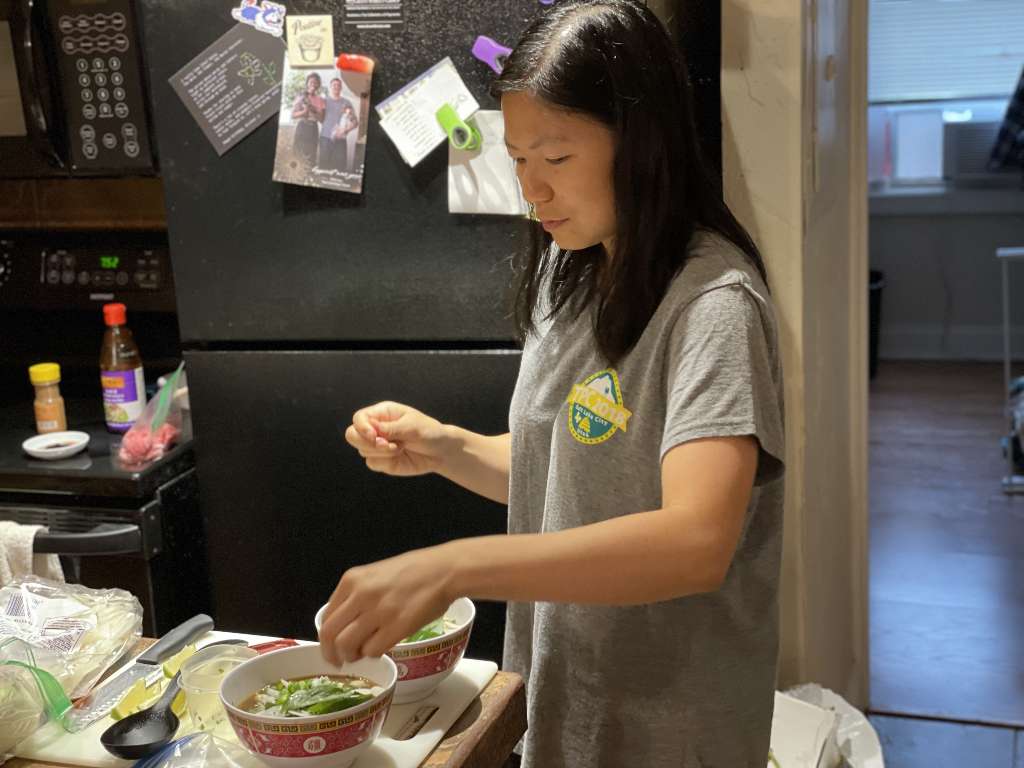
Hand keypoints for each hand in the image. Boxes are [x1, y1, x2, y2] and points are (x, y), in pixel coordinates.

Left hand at [318, 545, 455, 663]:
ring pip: (348, 646)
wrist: (443, 570)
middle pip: (330, 635)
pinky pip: (373, 650)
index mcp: (352, 580)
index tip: (331, 647)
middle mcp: (361, 595)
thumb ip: (356, 595)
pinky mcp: (397, 626)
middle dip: (332, 654)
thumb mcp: (375, 574)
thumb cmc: (414, 571)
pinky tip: (382, 647)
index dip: (326, 639)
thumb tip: (344, 624)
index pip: (326, 617)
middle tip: (339, 661)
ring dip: (352, 656)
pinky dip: (374, 654)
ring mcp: (379, 611)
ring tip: (362, 655)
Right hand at [344, 401, 449, 476]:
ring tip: (400, 447)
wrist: (440, 451)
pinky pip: (371, 463)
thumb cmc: (428, 432)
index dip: (362, 427)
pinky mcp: (381, 460)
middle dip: (366, 442)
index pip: (359, 418)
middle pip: (352, 434)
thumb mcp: (412, 427)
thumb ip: (391, 429)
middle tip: (388, 445)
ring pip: (362, 450)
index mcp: (382, 413)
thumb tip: (372, 431)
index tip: (374, 436)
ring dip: (382, 452)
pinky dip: (384, 462)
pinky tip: (399, 456)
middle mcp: (376, 428)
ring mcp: (377, 445)